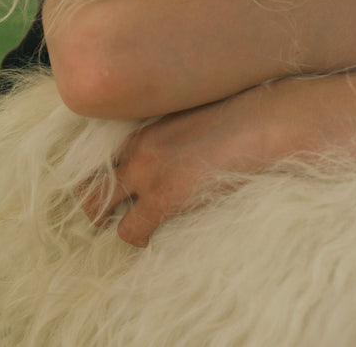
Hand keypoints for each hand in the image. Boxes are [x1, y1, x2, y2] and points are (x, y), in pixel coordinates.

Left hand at [80, 83, 287, 246]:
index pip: (103, 159)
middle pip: (88, 185)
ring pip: (97, 211)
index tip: (114, 193)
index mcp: (146, 128)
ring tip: (133, 229)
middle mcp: (137, 149)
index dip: (104, 180)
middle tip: (110, 217)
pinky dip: (138, 239)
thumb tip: (178, 152)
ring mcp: (147, 174)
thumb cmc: (246, 120)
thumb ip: (175, 135)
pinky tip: (155, 237)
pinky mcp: (163, 199)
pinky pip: (130, 232)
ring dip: (113, 222)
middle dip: (95, 205)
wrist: (267, 124)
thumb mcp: (198, 117)